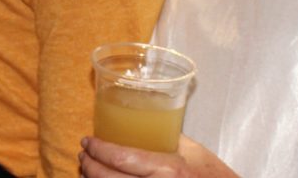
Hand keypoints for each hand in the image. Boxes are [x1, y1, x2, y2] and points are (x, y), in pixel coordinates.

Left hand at [79, 136, 237, 177]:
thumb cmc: (213, 175)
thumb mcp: (192, 151)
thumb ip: (166, 139)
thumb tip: (142, 125)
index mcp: (168, 169)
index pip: (121, 158)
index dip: (99, 150)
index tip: (88, 142)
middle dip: (89, 167)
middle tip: (84, 155)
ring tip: (87, 169)